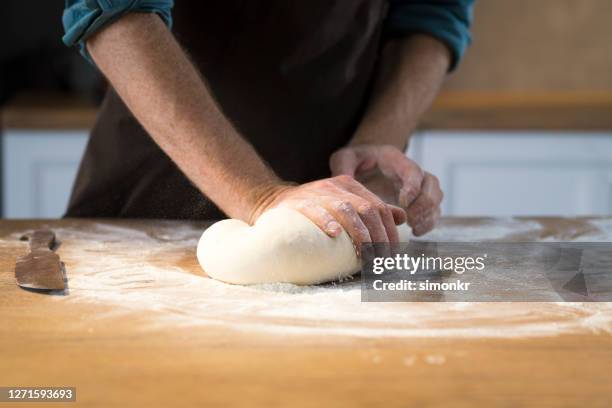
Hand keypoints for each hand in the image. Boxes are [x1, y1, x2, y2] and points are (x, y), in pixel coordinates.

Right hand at [249, 176, 406, 250]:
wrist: (273, 200)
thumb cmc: (314, 208)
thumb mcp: (345, 203)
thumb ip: (372, 209)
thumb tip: (402, 218)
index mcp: (350, 186)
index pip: (379, 207)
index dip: (389, 233)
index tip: (393, 256)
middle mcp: (336, 186)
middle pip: (367, 209)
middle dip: (379, 238)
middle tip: (382, 262)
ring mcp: (317, 193)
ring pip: (346, 209)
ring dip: (360, 234)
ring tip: (366, 256)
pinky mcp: (297, 202)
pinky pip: (314, 210)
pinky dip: (325, 221)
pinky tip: (334, 234)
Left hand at [330, 144, 442, 235]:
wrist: (365, 160)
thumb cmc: (355, 159)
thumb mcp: (345, 158)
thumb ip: (343, 167)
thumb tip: (343, 182)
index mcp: (394, 158)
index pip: (412, 170)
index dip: (412, 186)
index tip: (403, 202)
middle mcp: (411, 170)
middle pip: (431, 183)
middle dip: (424, 203)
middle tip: (410, 220)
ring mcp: (418, 185)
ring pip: (436, 196)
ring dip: (429, 214)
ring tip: (415, 229)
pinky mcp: (418, 198)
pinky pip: (433, 209)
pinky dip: (429, 221)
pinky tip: (416, 232)